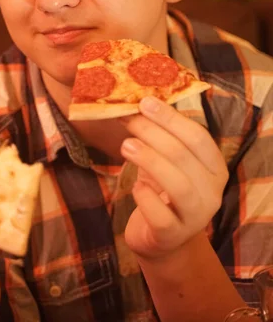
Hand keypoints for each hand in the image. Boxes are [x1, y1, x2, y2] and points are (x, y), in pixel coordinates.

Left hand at [120, 96, 228, 260]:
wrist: (161, 239)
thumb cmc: (163, 190)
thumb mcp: (166, 161)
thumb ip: (159, 136)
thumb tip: (135, 103)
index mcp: (214, 167)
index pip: (198, 136)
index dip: (171, 117)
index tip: (144, 101)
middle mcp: (212, 192)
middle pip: (183, 155)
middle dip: (152, 133)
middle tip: (128, 119)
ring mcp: (195, 216)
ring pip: (178, 184)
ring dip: (149, 159)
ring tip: (126, 145)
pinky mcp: (173, 235)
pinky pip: (161, 215)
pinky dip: (145, 197)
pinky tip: (135, 186)